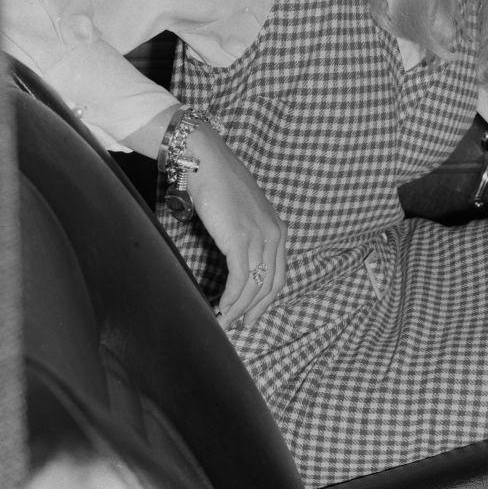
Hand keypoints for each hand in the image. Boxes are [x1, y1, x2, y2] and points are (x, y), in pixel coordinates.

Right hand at [185, 122, 286, 330]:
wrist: (207, 162)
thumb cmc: (219, 185)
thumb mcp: (242, 214)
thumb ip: (246, 236)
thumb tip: (236, 262)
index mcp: (278, 228)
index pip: (279, 273)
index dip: (266, 299)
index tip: (252, 314)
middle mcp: (275, 234)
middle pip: (271, 284)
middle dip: (255, 309)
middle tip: (238, 326)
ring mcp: (260, 236)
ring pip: (255, 285)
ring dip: (238, 309)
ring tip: (223, 322)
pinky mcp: (241, 239)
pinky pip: (240, 279)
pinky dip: (231, 298)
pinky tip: (220, 308)